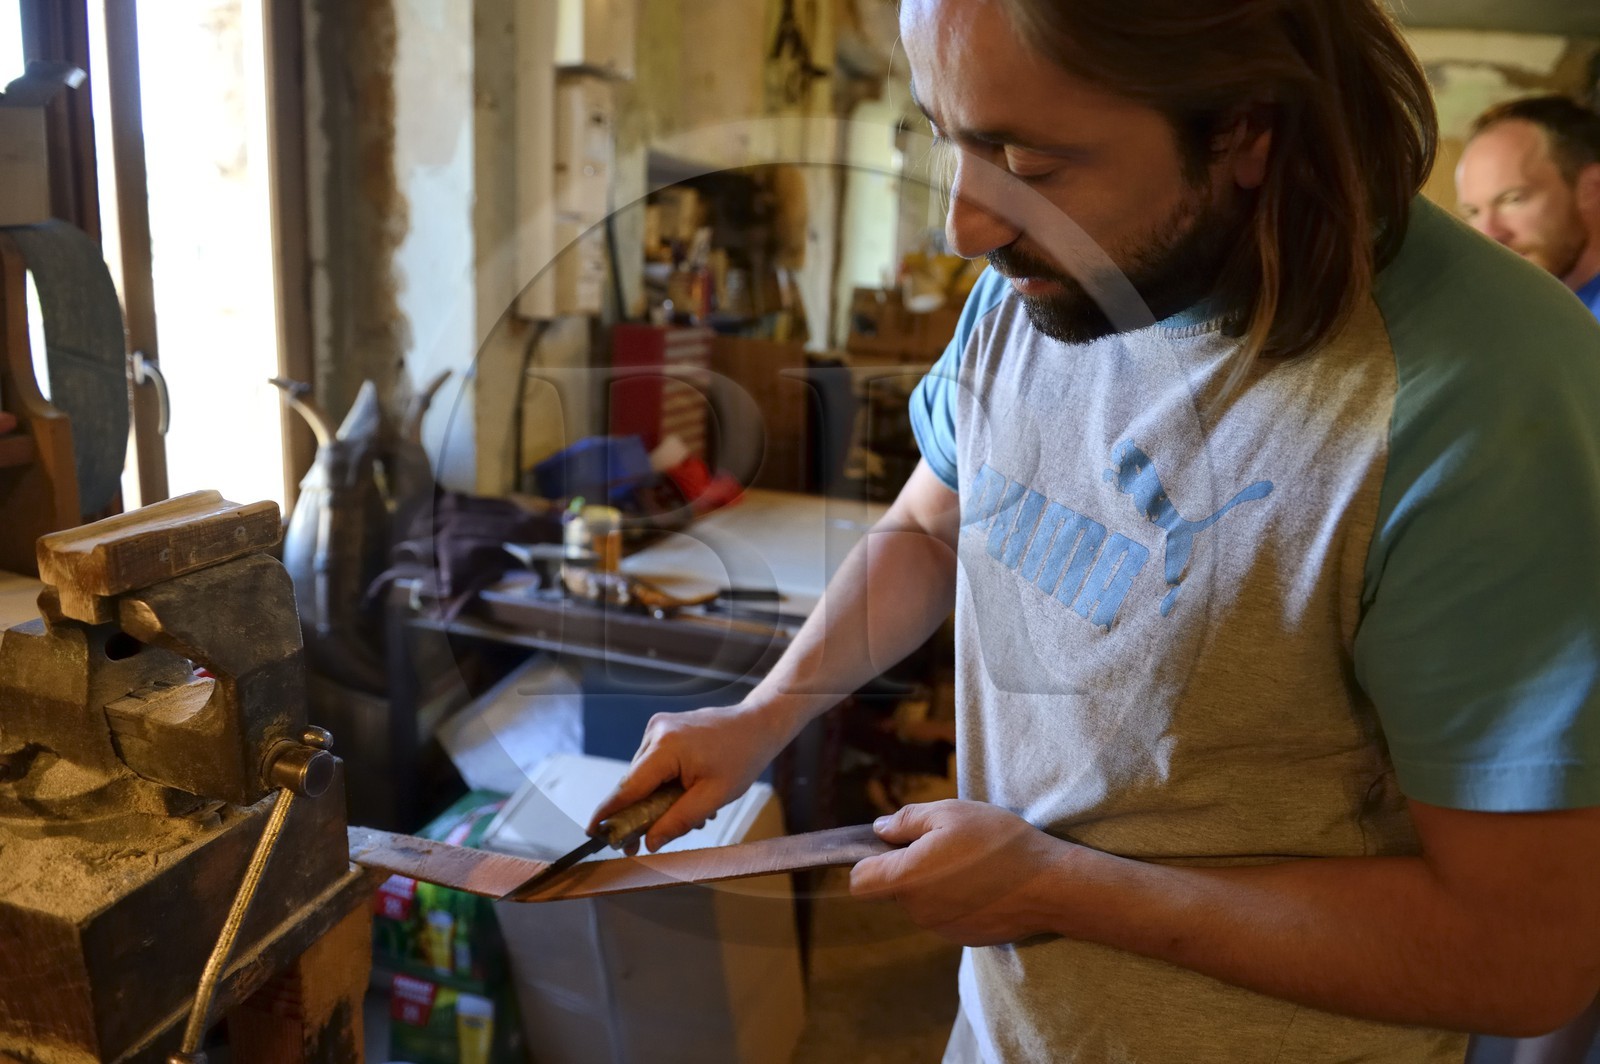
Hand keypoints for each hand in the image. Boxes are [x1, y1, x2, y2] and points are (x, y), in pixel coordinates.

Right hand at [588, 701, 796, 851]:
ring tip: (690, 810)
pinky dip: (665, 784)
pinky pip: (654, 764)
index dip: (609, 813)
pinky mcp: (664, 729)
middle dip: (641, 814)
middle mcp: (655, 733)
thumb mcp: (714, 796)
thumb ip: (679, 820)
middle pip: (635, 784)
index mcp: (666, 748)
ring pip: (644, 777)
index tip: (592, 833)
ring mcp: (658, 728)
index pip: (628, 787)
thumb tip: (649, 842)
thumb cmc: (741, 758)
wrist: (757, 725)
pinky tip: (687, 792)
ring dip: (658, 800)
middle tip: (645, 843)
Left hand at [850, 800, 1072, 945]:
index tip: (890, 846)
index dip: (867, 861)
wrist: (1048, 885)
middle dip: (907, 867)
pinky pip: (944, 914)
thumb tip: (880, 829)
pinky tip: (982, 882)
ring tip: (967, 862)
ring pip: (920, 902)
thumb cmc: (997, 843)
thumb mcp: (949, 813)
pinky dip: (955, 899)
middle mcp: (918, 911)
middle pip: (893, 889)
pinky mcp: (963, 937)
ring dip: (933, 883)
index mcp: (907, 879)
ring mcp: (941, 928)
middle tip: (942, 844)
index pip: (860, 882)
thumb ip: (906, 821)